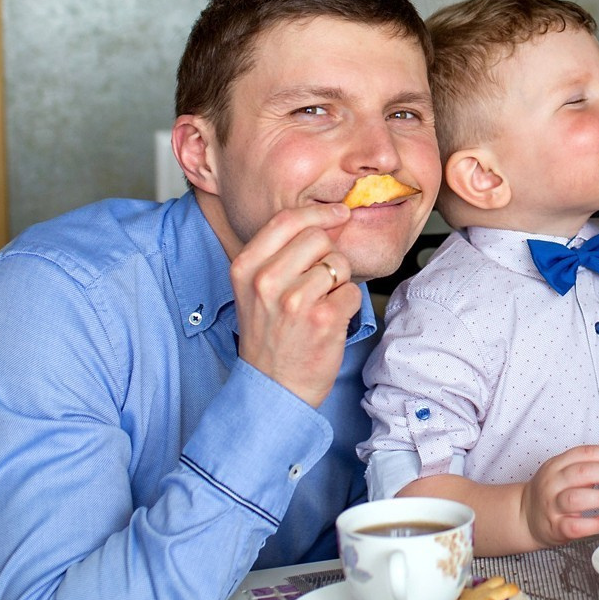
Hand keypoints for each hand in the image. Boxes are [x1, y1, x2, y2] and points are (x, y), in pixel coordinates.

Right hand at [230, 204, 363, 406]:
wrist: (273, 388)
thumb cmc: (270, 336)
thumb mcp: (256, 289)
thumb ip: (282, 253)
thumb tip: (329, 217)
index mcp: (245, 267)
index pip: (287, 220)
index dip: (318, 212)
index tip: (338, 213)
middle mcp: (266, 281)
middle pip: (318, 237)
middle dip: (328, 254)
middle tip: (319, 282)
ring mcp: (295, 300)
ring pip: (338, 263)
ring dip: (339, 282)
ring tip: (320, 305)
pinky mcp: (323, 319)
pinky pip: (352, 291)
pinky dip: (348, 305)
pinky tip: (329, 321)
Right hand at [521, 445, 598, 546]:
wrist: (525, 517)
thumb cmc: (549, 494)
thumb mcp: (560, 472)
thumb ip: (585, 466)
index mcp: (556, 466)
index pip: (583, 453)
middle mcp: (552, 484)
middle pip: (582, 473)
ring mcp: (552, 506)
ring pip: (576, 498)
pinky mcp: (555, 528)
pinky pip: (574, 526)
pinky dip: (590, 524)